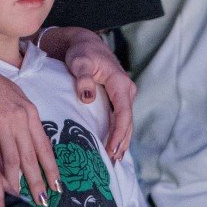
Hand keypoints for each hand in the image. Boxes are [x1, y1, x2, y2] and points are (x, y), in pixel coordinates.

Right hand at [0, 58, 60, 201]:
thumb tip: (33, 140)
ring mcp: (2, 123)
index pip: (44, 147)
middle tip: (43, 201)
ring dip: (17, 181)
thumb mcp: (16, 98)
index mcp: (30, 113)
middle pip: (31, 157)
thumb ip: (25, 119)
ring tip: (20, 197)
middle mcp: (20, 119)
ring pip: (13, 160)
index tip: (57, 187)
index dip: (51, 169)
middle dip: (38, 182)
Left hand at [43, 27, 134, 160]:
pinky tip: (112, 146)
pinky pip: (119, 119)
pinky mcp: (116, 99)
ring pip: (125, 122)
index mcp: (120, 84)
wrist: (84, 44)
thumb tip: (87, 98)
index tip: (110, 150)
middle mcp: (126, 91)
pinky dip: (117, 133)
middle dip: (121, 143)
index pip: (123, 114)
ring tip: (114, 160)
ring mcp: (123, 95)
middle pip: (127, 122)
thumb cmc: (82, 52)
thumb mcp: (80, 61)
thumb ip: (83, 78)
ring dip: (121, 141)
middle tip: (112, 162)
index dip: (118, 134)